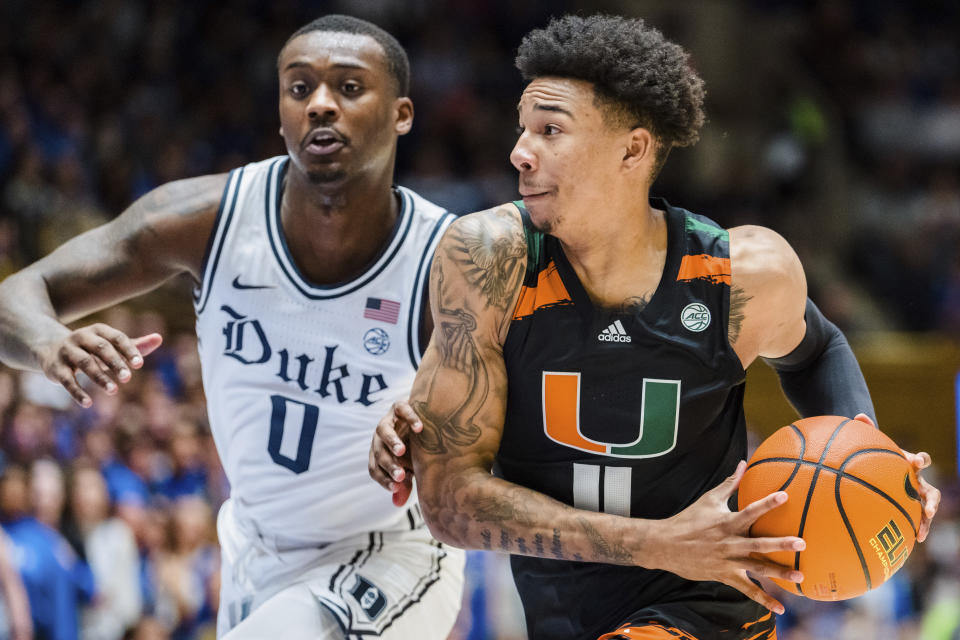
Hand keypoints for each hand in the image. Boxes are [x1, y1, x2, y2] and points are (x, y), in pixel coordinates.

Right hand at [37, 324, 161, 406]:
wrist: (49, 348)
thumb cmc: (91, 349)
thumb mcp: (111, 345)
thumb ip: (135, 344)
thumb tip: (159, 338)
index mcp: (99, 330)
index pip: (117, 338)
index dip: (128, 350)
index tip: (139, 364)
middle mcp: (81, 337)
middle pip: (101, 348)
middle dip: (115, 362)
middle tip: (128, 378)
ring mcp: (67, 351)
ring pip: (85, 363)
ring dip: (99, 377)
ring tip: (114, 390)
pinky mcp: (56, 367)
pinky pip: (67, 380)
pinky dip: (77, 392)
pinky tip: (88, 403)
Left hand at [368, 400, 422, 506]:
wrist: (424, 418)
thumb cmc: (415, 447)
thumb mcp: (411, 467)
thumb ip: (405, 482)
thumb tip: (397, 504)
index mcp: (379, 454)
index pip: (375, 469)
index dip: (384, 479)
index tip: (397, 487)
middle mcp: (379, 438)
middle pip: (378, 453)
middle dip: (389, 466)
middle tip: (401, 476)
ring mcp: (388, 420)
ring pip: (383, 430)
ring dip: (391, 442)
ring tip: (401, 451)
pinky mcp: (399, 406)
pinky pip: (401, 410)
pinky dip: (410, 418)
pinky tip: (420, 428)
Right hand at [650, 461, 803, 614]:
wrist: (665, 546)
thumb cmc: (688, 520)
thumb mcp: (708, 499)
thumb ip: (729, 483)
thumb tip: (743, 463)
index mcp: (727, 522)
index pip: (750, 511)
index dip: (767, 503)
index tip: (785, 496)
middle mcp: (729, 542)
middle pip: (758, 543)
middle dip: (780, 544)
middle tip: (801, 543)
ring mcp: (728, 561)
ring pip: (757, 568)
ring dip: (779, 573)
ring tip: (799, 575)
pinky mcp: (725, 575)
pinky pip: (747, 590)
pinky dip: (763, 600)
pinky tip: (779, 609)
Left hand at [853, 414, 940, 542]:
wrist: (883, 465)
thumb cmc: (878, 455)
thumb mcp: (874, 444)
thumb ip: (868, 430)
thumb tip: (859, 415)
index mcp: (911, 464)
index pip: (922, 460)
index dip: (920, 460)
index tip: (915, 461)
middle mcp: (918, 482)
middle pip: (933, 492)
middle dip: (933, 501)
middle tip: (929, 509)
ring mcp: (916, 497)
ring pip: (926, 511)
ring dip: (926, 522)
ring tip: (920, 535)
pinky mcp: (910, 509)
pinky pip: (912, 520)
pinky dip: (910, 529)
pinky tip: (903, 543)